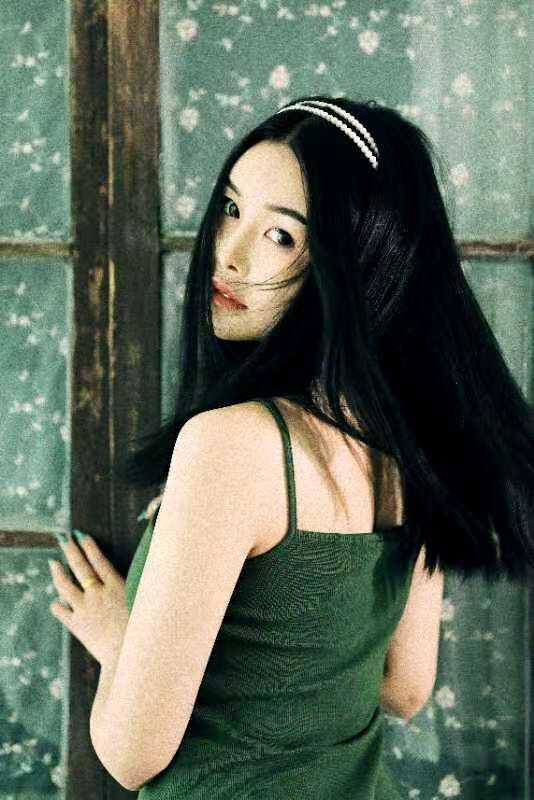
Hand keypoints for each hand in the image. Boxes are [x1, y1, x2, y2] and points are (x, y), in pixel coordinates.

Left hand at [48, 532, 129, 666]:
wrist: (126, 654)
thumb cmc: (141, 629)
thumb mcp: (144, 602)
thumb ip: (139, 586)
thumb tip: (142, 572)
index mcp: (115, 586)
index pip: (99, 561)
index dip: (90, 548)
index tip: (82, 537)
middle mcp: (97, 593)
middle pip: (80, 568)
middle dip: (71, 551)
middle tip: (64, 540)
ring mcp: (84, 608)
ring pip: (65, 586)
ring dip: (57, 572)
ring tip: (53, 563)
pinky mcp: (76, 625)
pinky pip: (61, 611)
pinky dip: (57, 605)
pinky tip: (56, 601)